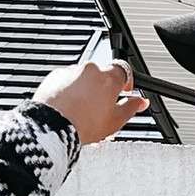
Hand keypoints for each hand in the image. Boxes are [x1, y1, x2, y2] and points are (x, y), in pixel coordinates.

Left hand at [33, 58, 147, 144]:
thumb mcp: (116, 121)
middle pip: (102, 78)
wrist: (53, 125)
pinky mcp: (56, 77)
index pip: (124, 70)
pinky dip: (71, 94)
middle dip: (104, 94)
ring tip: (85, 117)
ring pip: (85, 81)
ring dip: (87, 95)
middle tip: (103, 113)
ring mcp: (71, 71)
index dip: (126, 82)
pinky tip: (71, 111)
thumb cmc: (83, 123)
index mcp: (108, 77)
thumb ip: (132, 108)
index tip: (124, 92)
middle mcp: (90, 69)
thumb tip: (141, 102)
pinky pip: (68, 83)